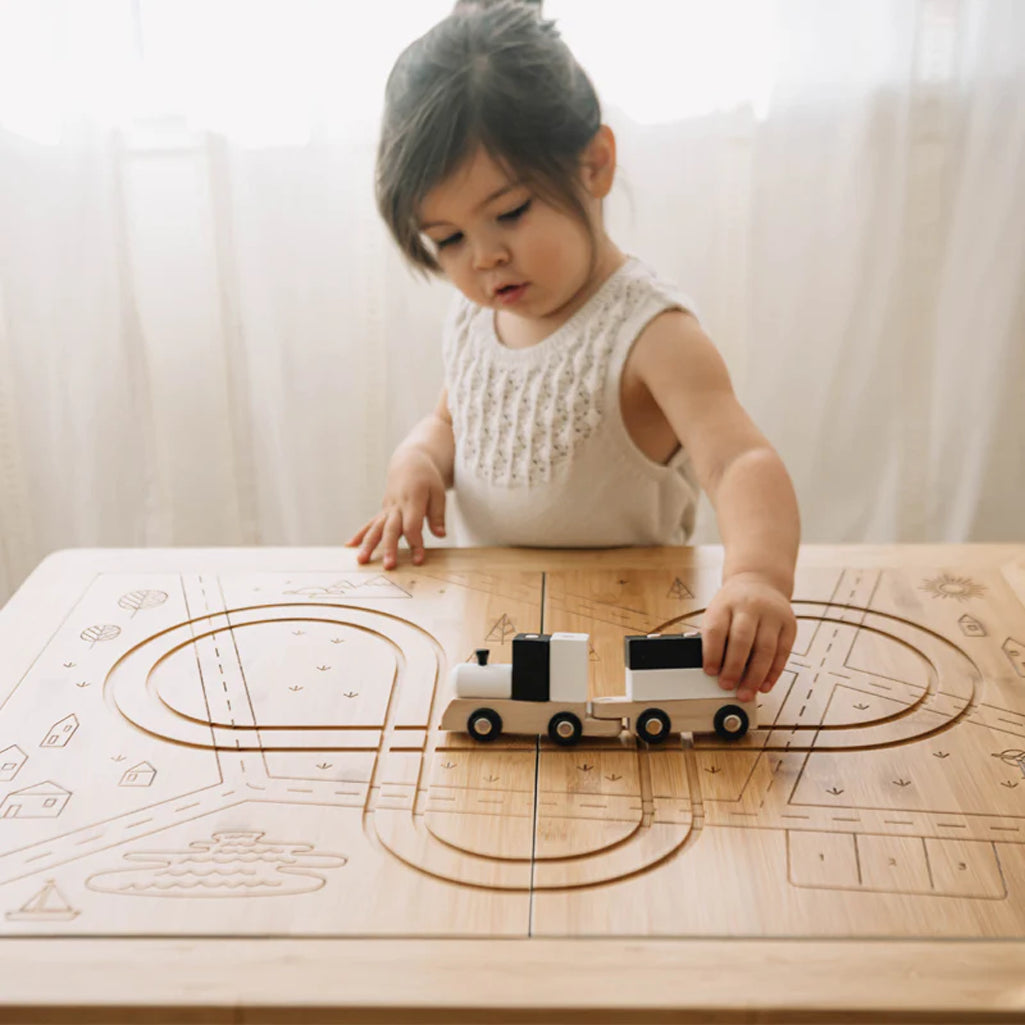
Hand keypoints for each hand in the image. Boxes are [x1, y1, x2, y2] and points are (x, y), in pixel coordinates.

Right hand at [346, 447, 446, 569]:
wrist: (409, 462)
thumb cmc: (427, 479)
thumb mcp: (438, 493)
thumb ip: (438, 515)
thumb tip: (440, 535)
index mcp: (413, 500)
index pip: (412, 525)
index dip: (415, 543)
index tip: (418, 560)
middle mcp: (397, 505)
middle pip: (391, 529)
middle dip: (389, 548)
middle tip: (388, 566)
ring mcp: (387, 509)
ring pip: (376, 528)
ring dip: (368, 545)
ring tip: (362, 560)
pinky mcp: (383, 512)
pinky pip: (370, 524)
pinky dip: (359, 535)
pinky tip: (350, 546)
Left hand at [701, 573, 795, 702]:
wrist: (759, 581)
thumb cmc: (734, 604)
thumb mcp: (718, 611)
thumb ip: (713, 636)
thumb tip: (711, 669)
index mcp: (726, 604)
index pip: (716, 629)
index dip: (712, 653)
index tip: (709, 672)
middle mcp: (749, 606)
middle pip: (742, 639)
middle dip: (734, 667)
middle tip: (727, 686)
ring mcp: (772, 614)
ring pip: (765, 648)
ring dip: (755, 675)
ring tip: (746, 692)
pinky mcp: (789, 624)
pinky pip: (783, 652)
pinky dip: (773, 672)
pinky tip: (765, 684)